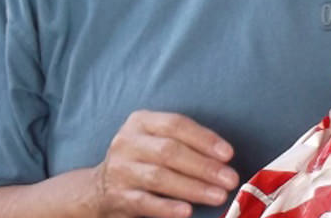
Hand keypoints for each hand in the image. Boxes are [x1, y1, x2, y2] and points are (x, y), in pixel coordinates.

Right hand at [93, 110, 239, 217]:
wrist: (100, 187)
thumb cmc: (142, 159)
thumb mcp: (154, 139)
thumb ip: (183, 142)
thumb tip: (223, 158)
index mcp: (141, 121)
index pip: (176, 124)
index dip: (204, 139)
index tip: (228, 154)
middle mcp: (128, 142)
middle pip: (169, 151)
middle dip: (204, 166)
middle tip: (230, 179)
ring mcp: (121, 170)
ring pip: (160, 177)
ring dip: (193, 187)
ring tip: (218, 196)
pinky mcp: (118, 196)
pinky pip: (145, 202)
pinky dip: (167, 207)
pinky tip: (187, 211)